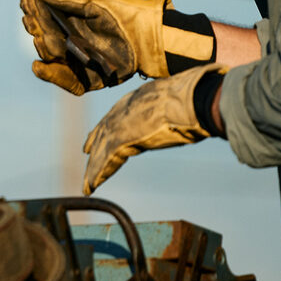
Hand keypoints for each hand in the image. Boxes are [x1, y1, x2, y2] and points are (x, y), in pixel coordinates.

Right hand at [21, 0, 175, 94]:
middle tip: (31, 21)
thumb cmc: (123, 11)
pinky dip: (50, 75)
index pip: (43, 16)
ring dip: (42, 47)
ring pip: (49, 57)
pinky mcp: (87, 79)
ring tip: (44, 40)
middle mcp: (72, 39)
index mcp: (71, 18)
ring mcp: (78, 59)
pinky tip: (39, 66)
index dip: (33, 10)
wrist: (149, 37)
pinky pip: (64, 80)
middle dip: (35, 28)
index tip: (25, 2)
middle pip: (42, 36)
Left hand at [82, 66, 218, 193]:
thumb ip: (176, 104)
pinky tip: (92, 185)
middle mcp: (124, 110)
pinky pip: (107, 160)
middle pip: (105, 131)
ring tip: (87, 183)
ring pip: (103, 149)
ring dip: (95, 167)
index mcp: (137, 98)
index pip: (116, 115)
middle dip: (96, 146)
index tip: (99, 135)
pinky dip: (99, 173)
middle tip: (87, 156)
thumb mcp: (179, 96)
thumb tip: (193, 105)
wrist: (190, 99)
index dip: (107, 127)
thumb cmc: (192, 95)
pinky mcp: (123, 139)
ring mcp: (121, 124)